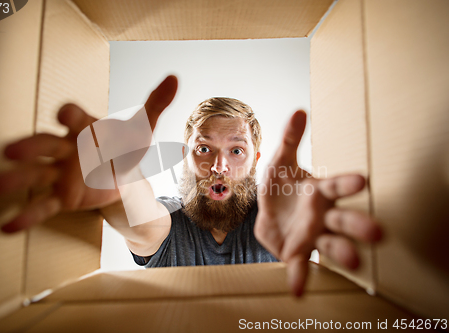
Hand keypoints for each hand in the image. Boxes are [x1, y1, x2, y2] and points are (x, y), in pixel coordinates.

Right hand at [0, 75, 177, 232]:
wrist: (120, 177)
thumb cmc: (124, 148)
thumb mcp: (141, 129)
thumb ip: (155, 104)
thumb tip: (174, 78)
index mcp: (84, 129)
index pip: (76, 119)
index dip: (72, 116)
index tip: (65, 112)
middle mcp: (66, 149)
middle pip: (45, 145)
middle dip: (29, 148)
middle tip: (8, 150)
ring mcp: (60, 174)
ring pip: (34, 176)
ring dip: (13, 181)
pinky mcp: (61, 197)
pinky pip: (43, 206)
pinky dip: (26, 216)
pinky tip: (6, 227)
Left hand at [254, 110, 381, 296]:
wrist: (268, 213)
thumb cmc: (280, 187)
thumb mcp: (280, 162)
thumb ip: (290, 139)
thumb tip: (299, 111)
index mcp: (320, 192)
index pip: (337, 186)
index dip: (348, 184)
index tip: (363, 180)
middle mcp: (322, 216)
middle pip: (344, 221)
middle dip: (358, 226)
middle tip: (377, 232)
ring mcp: (312, 236)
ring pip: (332, 245)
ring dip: (343, 253)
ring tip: (355, 262)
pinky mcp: (298, 252)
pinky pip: (302, 266)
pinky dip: (300, 278)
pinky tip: (299, 291)